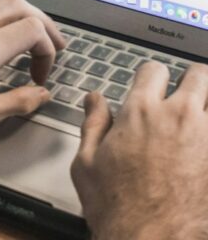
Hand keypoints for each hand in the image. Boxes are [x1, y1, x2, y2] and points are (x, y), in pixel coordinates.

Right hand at [72, 61, 207, 239]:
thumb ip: (93, 124)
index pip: (154, 70)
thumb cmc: (119, 211)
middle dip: (194, 81)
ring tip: (202, 123)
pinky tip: (205, 155)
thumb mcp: (86, 165)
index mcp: (141, 112)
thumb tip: (94, 100)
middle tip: (189, 96)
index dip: (151, 78)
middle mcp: (180, 118)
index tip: (152, 88)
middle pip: (200, 75)